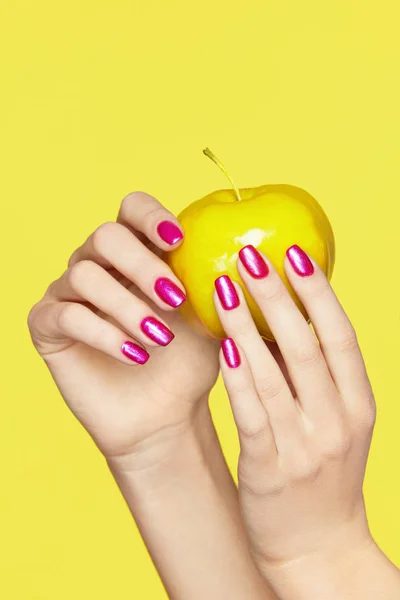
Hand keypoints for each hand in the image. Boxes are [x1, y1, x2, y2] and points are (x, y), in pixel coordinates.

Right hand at [28, 192, 218, 462]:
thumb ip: (214, 281)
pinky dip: (104, 334)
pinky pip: (66, 315)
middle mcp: (97, 264)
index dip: (151, 216)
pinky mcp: (48, 325)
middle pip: (105, 236)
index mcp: (135, 252)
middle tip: (174, 298)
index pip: (132, 209)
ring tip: (160, 337)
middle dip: (142, 264)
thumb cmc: (188, 359)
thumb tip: (244, 251)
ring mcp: (68, 292)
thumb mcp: (209, 317)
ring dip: (128, 306)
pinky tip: (136, 355)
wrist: (165, 414)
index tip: (178, 239)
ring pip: (84, 275)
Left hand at [214, 244, 376, 575]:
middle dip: (279, 295)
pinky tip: (223, 343)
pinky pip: (252, 413)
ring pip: (274, 374)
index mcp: (358, 403)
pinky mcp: (270, 469)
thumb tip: (283, 317)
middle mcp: (337, 421)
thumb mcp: (335, 422)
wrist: (317, 547)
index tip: (296, 253)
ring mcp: (305, 446)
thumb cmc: (322, 473)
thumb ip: (316, 376)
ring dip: (248, 325)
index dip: (319, 293)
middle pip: (307, 345)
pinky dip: (239, 375)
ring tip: (223, 285)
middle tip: (251, 255)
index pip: (341, 337)